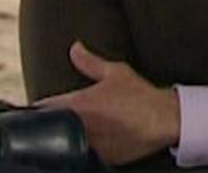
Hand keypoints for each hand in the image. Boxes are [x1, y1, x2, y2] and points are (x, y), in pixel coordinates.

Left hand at [36, 41, 180, 164]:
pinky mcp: (99, 159)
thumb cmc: (141, 96)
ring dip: (73, 134)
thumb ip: (90, 62)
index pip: (43, 108)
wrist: (164, 120)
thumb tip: (75, 48)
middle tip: (75, 113)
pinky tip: (101, 138)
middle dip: (60, 119)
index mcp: (77, 104)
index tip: (50, 106)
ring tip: (91, 126)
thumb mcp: (116, 72)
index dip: (44, 106)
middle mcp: (78, 126)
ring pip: (67, 141)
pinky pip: (85, 153)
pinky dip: (89, 147)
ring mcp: (87, 145)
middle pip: (54, 126)